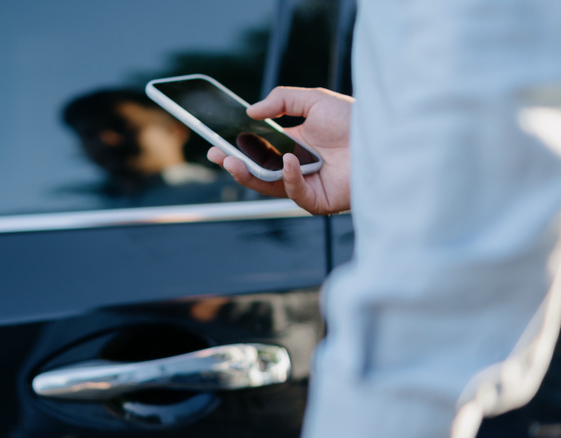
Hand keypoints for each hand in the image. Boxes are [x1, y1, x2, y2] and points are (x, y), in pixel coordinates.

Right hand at [208, 87, 352, 214]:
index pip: (257, 151)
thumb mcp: (314, 100)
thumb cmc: (355, 121)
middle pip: (257, 171)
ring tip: (232, 161)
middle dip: (234, 164)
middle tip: (216, 155)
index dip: (237, 147)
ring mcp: (306, 186)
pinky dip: (288, 177)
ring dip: (248, 174)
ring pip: (268, 186)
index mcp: (293, 146)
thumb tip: (251, 111)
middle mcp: (296, 168)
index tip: (216, 141)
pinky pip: (294, 193)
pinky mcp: (318, 201)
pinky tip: (289, 161)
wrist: (386, 139)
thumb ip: (281, 100)